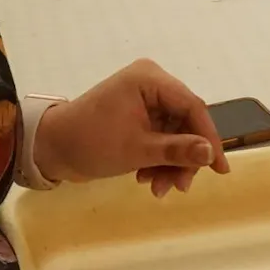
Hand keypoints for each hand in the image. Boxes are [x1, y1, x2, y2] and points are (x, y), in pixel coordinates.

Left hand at [33, 59, 229, 196]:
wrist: (50, 149)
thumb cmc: (91, 143)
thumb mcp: (138, 150)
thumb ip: (177, 150)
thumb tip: (211, 153)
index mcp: (150, 79)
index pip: (193, 107)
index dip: (209, 139)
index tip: (219, 169)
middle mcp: (151, 83)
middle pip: (185, 122)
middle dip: (184, 157)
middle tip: (180, 187)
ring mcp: (144, 99)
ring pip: (174, 134)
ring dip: (170, 163)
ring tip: (159, 189)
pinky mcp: (137, 115)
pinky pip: (160, 137)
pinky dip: (158, 159)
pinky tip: (148, 179)